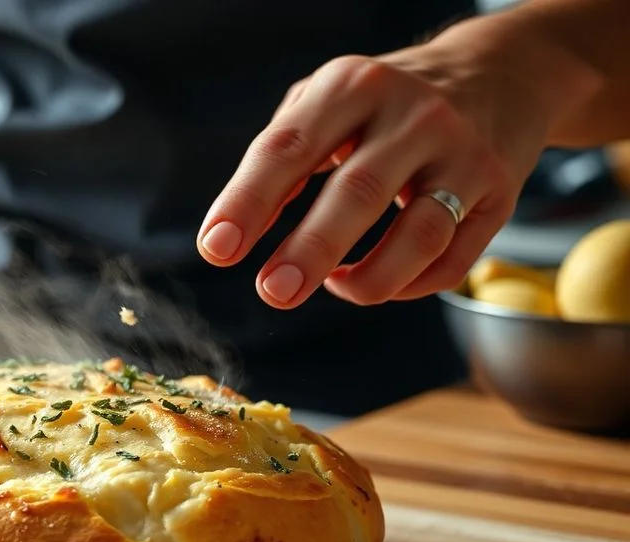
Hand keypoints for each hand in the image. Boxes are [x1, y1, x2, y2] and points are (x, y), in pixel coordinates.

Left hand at [196, 40, 554, 308]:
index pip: (289, 147)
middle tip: (272, 291)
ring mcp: (464, 155)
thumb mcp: (330, 99)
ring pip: (419, 235)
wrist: (503, 72)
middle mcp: (415, 115)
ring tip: (330, 287)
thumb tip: (239, 226)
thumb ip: (282, 153)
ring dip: (368, 279)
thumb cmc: (388, 101)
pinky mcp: (500, 194)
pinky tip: (374, 281)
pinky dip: (407, 284)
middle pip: (357, 193)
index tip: (217, 248)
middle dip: (309, 250)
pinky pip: (452, 261)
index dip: (248, 201)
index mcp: (355, 86)